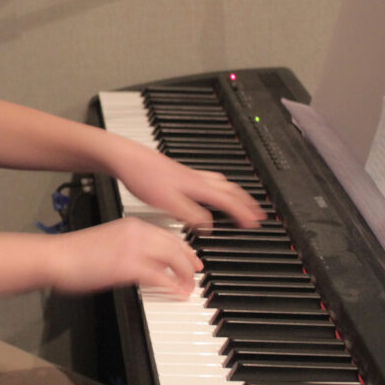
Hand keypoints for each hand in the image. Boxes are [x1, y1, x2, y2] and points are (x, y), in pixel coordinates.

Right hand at [47, 218, 202, 295]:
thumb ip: (129, 248)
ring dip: (184, 276)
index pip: (167, 235)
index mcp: (131, 225)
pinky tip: (176, 293)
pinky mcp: (128, 266)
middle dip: (190, 263)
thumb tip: (144, 264)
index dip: (183, 250)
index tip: (191, 260)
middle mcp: (136, 232)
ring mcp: (133, 248)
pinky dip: (172, 286)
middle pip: (175, 245)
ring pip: (173, 259)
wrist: (57, 257)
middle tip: (196, 275)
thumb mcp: (108, 242)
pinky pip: (160, 276)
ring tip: (188, 288)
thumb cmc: (74, 253)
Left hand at [111, 140, 265, 228]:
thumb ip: (191, 215)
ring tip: (239, 201)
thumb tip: (209, 226)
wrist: (127, 159)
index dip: (244, 212)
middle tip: (257, 212)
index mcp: (198, 186)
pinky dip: (217, 187)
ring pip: (220, 182)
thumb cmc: (144, 177)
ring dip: (233, 193)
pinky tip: (207, 191)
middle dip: (245, 201)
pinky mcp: (179, 173)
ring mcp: (189, 174)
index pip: (229, 200)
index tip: (255, 222)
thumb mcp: (168, 203)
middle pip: (230, 188)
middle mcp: (197, 178)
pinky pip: (208, 180)